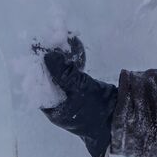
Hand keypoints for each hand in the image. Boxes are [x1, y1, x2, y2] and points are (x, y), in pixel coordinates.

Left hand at [33, 34, 118, 156]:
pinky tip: (76, 44)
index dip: (36, 64)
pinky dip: (75, 60)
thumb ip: (63, 73)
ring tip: (64, 36)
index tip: (36, 47)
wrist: (120, 121)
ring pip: (62, 71)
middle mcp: (58, 101)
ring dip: (64, 55)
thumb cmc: (96, 111)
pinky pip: (74, 72)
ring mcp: (70, 94)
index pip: (37, 83)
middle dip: (51, 56)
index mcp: (52, 107)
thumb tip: (48, 55)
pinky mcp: (82, 88)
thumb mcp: (79, 90)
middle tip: (50, 38)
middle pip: (49, 75)